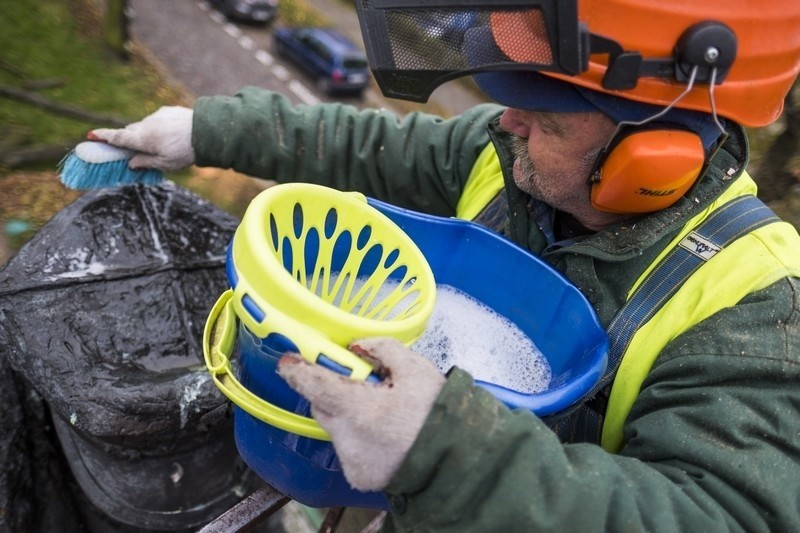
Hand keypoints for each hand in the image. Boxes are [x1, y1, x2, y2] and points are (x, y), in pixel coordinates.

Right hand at [89, 106, 194, 171]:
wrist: (207, 131)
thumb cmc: (185, 152)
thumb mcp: (165, 164)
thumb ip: (145, 163)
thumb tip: (130, 163)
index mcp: (142, 139)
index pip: (118, 138)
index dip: (103, 137)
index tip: (90, 135)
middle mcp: (145, 124)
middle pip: (130, 132)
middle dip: (130, 140)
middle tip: (135, 151)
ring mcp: (156, 115)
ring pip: (144, 126)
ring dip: (148, 134)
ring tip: (165, 145)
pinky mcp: (167, 110)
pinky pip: (157, 120)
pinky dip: (160, 127)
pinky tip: (174, 135)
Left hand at [278, 337, 445, 491]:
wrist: (459, 462)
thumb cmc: (440, 414)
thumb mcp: (416, 369)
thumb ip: (382, 350)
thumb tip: (358, 347)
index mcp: (359, 408)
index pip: (315, 385)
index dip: (299, 370)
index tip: (288, 361)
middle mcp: (347, 438)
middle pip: (324, 407)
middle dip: (333, 392)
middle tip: (359, 383)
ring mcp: (351, 461)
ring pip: (338, 428)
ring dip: (352, 416)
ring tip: (385, 414)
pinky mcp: (358, 477)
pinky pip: (350, 449)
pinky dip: (362, 439)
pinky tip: (387, 436)